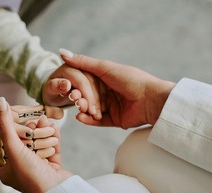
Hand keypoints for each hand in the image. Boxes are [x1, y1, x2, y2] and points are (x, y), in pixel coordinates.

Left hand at [0, 104, 57, 165]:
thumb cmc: (30, 175)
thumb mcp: (13, 148)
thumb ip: (5, 124)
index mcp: (8, 170)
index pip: (9, 145)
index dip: (14, 130)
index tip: (17, 118)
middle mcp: (22, 170)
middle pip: (26, 143)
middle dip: (32, 130)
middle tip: (35, 120)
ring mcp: (39, 169)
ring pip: (40, 144)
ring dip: (43, 132)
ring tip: (45, 120)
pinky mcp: (53, 167)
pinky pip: (52, 148)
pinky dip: (53, 138)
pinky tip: (53, 127)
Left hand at [42, 63, 102, 119]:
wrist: (54, 88)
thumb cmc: (50, 90)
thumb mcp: (50, 89)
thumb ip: (55, 86)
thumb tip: (66, 85)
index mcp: (68, 67)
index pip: (81, 81)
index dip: (86, 96)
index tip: (89, 111)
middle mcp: (79, 66)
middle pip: (92, 82)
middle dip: (94, 100)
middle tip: (95, 115)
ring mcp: (87, 70)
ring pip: (99, 84)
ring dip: (99, 101)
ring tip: (97, 115)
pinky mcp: (93, 76)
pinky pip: (101, 87)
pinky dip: (101, 99)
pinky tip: (100, 111)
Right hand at [60, 50, 175, 127]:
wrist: (151, 99)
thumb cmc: (130, 79)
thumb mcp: (104, 68)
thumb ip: (83, 62)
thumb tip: (61, 52)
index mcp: (106, 78)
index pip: (85, 82)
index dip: (76, 84)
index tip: (68, 87)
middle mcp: (108, 92)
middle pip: (87, 96)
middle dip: (79, 98)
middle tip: (74, 99)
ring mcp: (111, 106)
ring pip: (91, 109)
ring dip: (83, 109)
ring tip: (78, 108)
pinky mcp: (114, 120)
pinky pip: (97, 121)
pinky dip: (88, 120)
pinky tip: (80, 117)